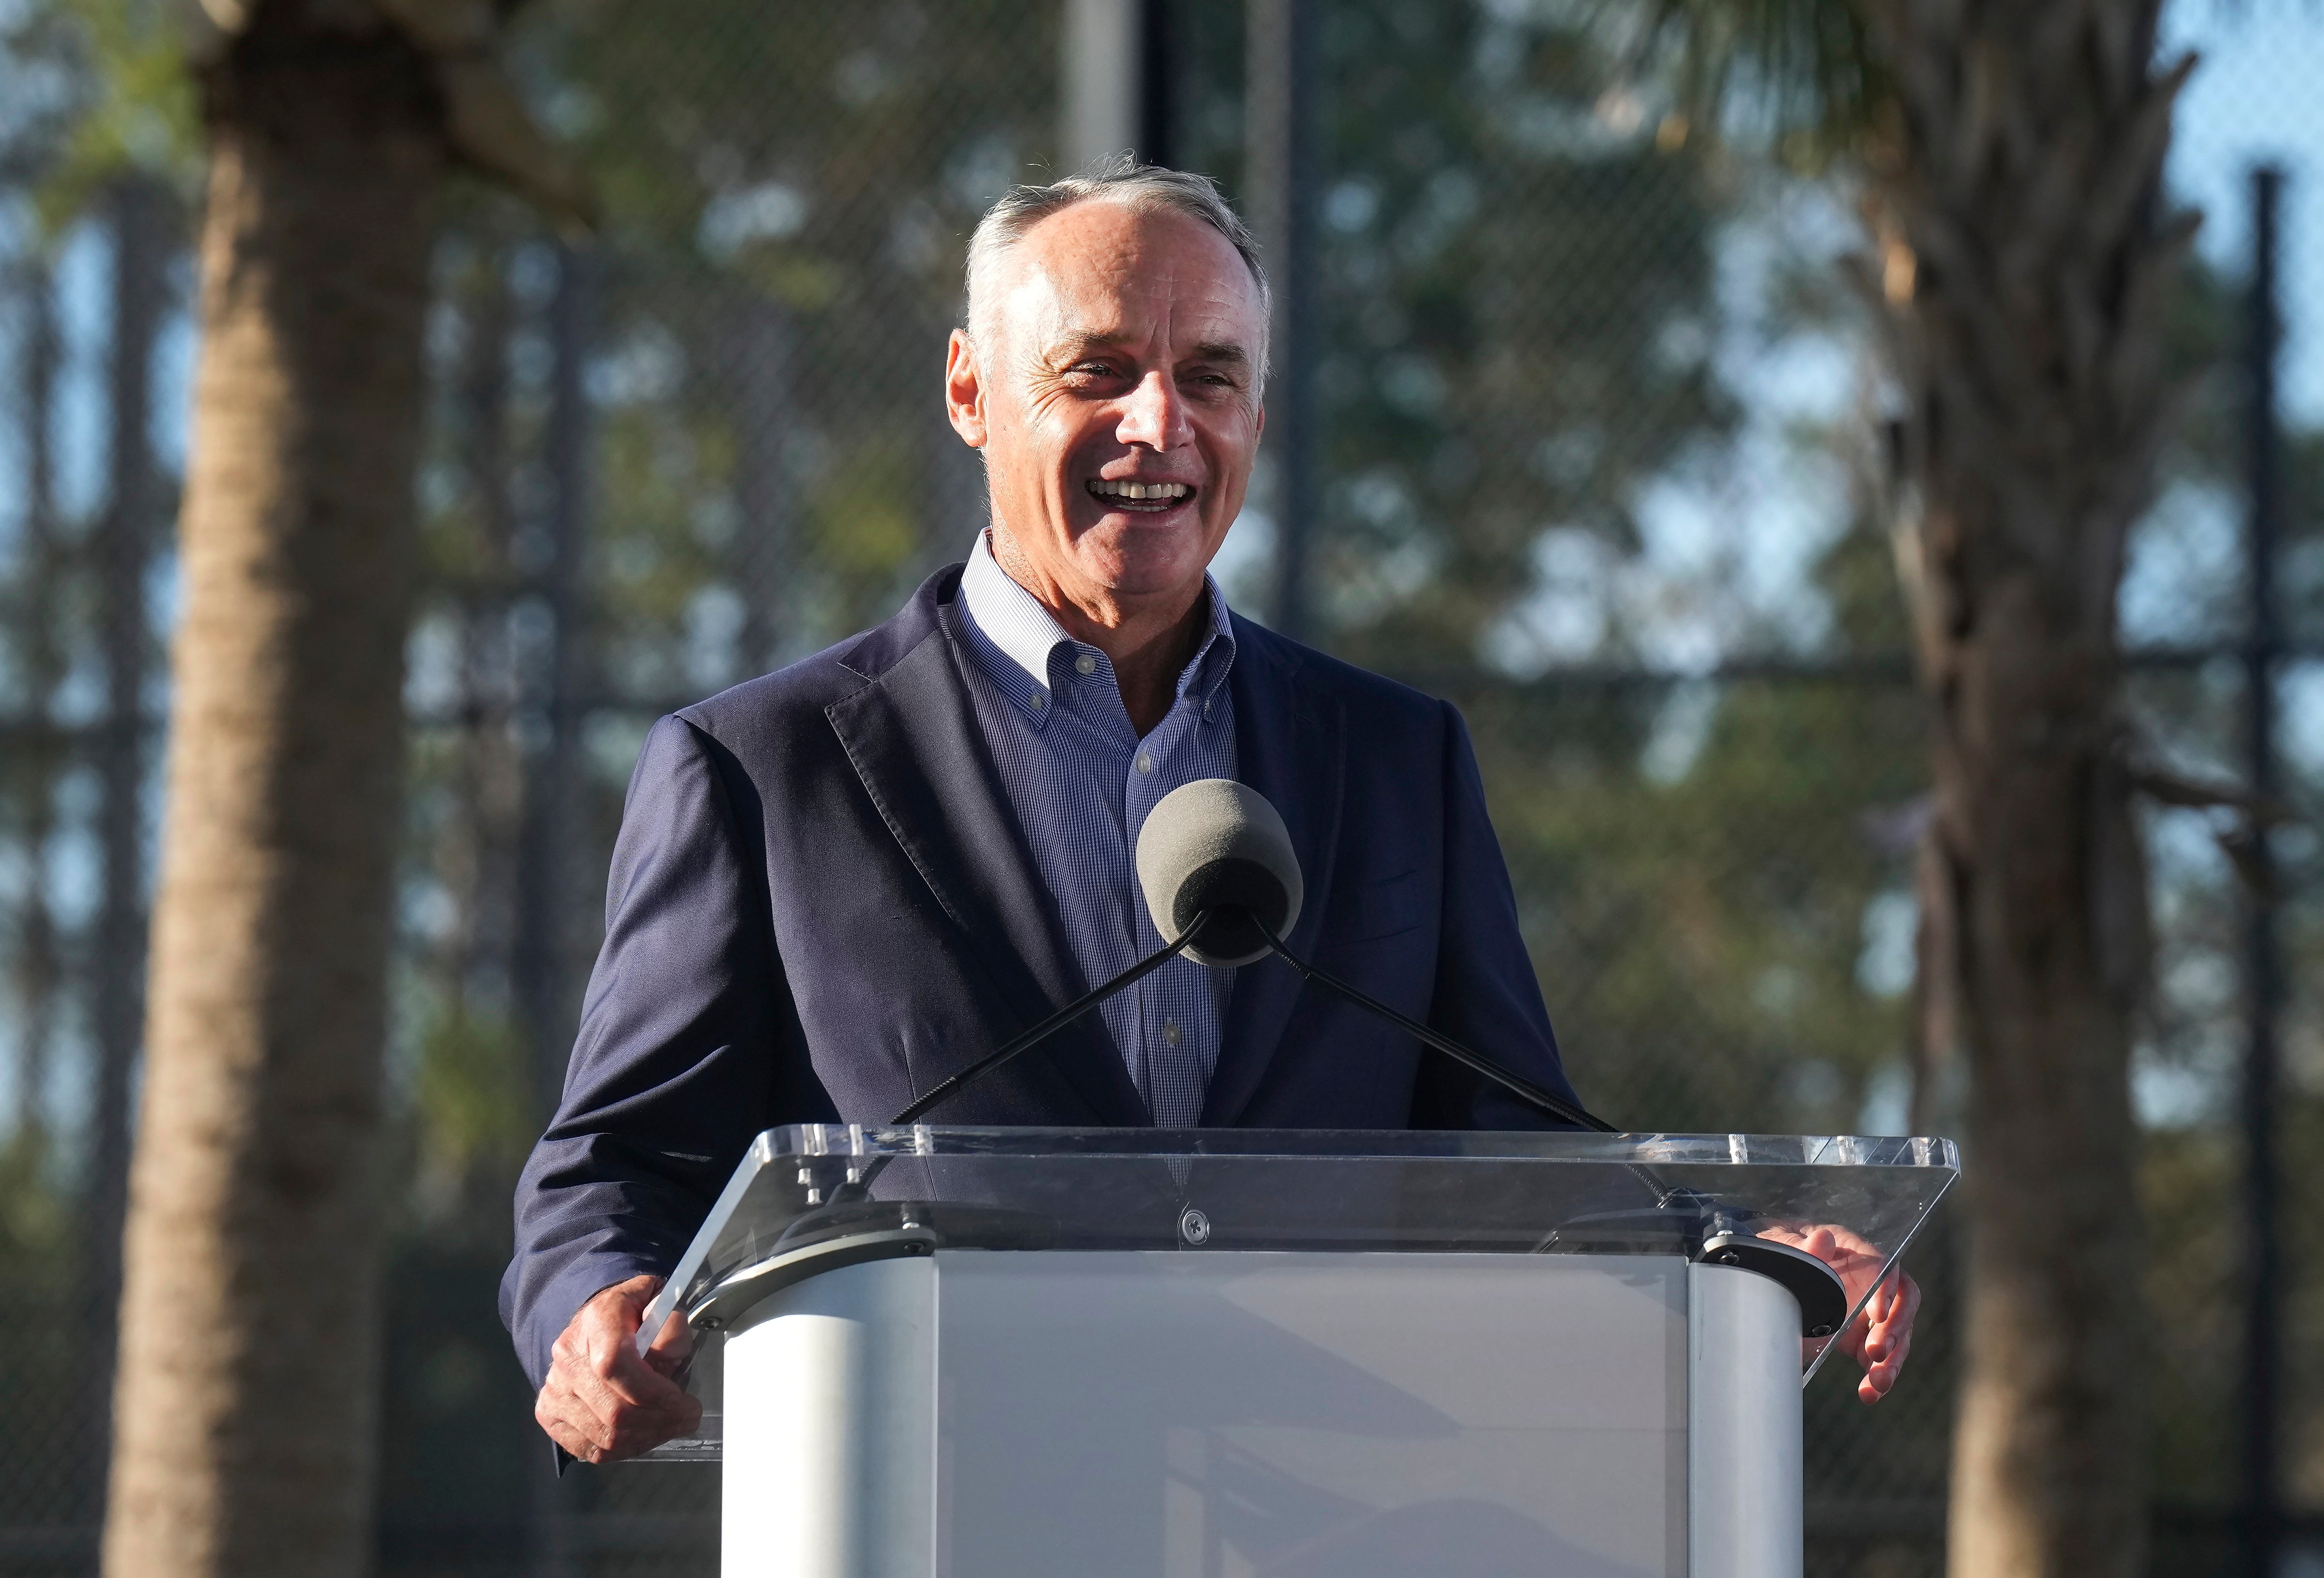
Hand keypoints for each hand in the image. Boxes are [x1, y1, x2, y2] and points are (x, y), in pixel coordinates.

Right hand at [534, 1274, 701, 1462]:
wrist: (593, 1324)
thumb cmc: (632, 1317)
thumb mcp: (659, 1306)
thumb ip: (671, 1327)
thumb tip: (672, 1353)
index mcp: (596, 1321)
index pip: (615, 1365)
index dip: (654, 1392)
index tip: (686, 1400)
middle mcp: (567, 1357)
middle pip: (614, 1409)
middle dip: (661, 1421)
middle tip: (689, 1418)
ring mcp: (554, 1389)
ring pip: (605, 1435)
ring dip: (647, 1438)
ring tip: (671, 1427)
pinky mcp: (549, 1414)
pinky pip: (591, 1449)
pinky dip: (624, 1450)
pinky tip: (645, 1436)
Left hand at [1755, 1222, 1920, 1403]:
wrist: (1767, 1273)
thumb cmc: (1778, 1251)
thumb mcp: (1781, 1246)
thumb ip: (1802, 1248)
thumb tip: (1823, 1239)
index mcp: (1853, 1250)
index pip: (1884, 1266)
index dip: (1886, 1290)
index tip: (1878, 1314)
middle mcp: (1870, 1281)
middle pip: (1901, 1303)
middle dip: (1895, 1329)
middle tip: (1877, 1353)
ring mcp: (1867, 1311)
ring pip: (1897, 1335)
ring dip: (1892, 1361)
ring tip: (1877, 1383)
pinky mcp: (1860, 1337)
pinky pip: (1878, 1358)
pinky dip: (1876, 1376)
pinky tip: (1869, 1394)